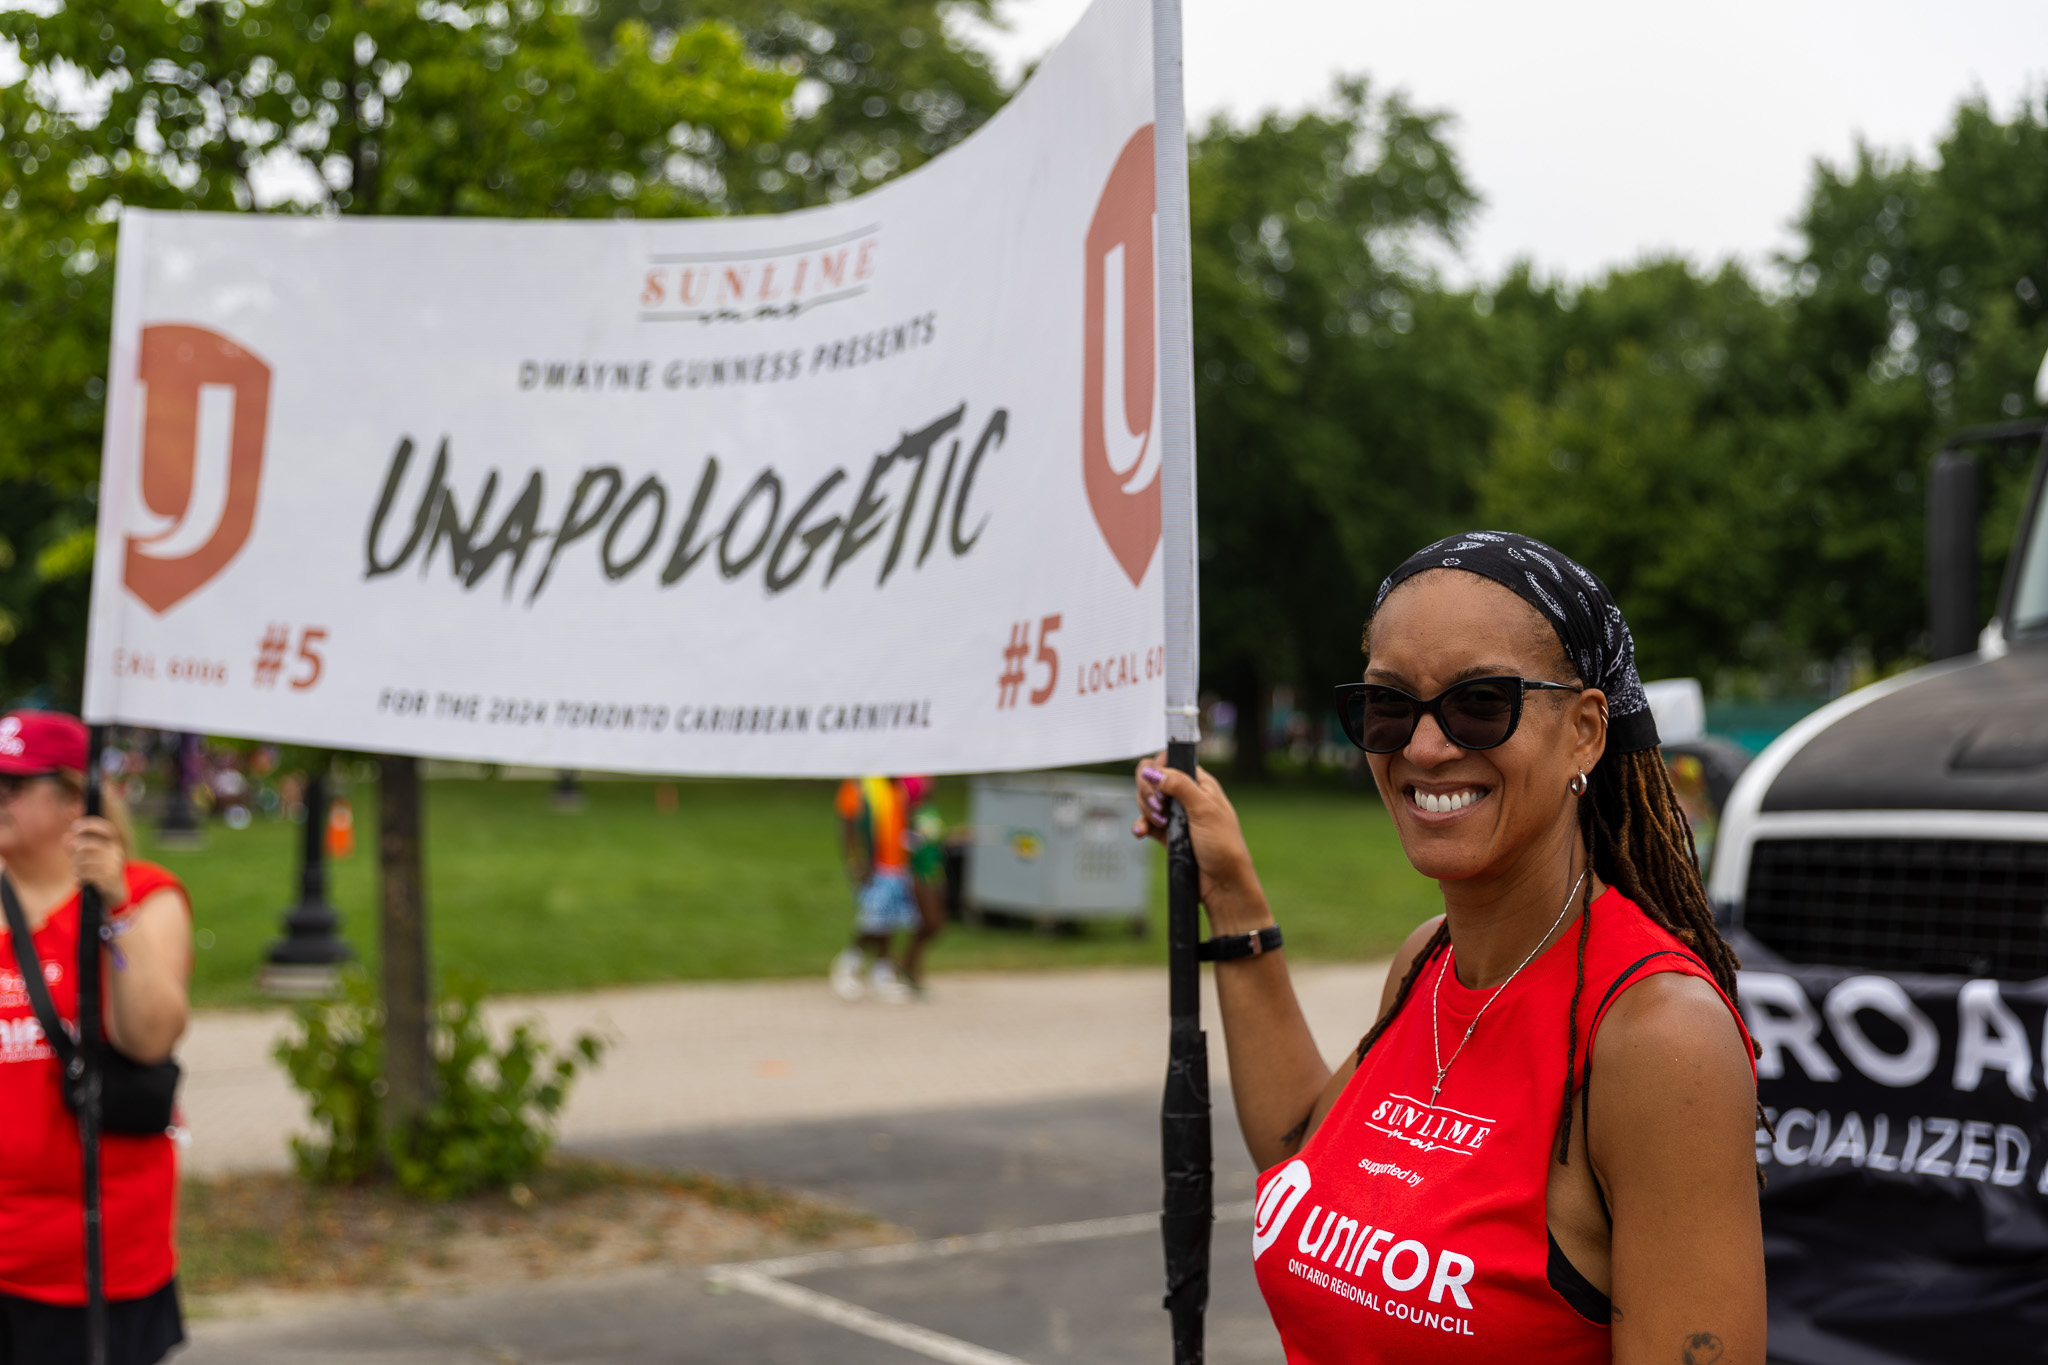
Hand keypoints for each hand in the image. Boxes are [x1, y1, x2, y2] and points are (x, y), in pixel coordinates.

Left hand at [68, 817, 128, 912]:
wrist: (115, 890)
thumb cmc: (99, 869)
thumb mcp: (88, 855)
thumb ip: (76, 846)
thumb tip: (66, 837)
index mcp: (113, 843)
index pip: (106, 829)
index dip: (91, 825)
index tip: (75, 825)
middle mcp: (116, 852)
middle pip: (92, 844)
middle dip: (77, 847)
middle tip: (72, 849)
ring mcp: (114, 865)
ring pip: (86, 860)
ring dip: (77, 864)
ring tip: (78, 868)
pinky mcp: (109, 877)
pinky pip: (87, 873)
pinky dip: (80, 874)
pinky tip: (81, 876)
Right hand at [1131, 753, 1270, 933]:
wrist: (1223, 884)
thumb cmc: (1224, 846)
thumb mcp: (1204, 810)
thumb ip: (1179, 786)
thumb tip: (1152, 770)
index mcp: (1201, 784)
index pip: (1171, 762)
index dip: (1160, 769)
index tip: (1160, 785)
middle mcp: (1187, 796)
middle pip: (1153, 779)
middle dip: (1149, 792)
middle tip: (1159, 807)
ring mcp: (1176, 815)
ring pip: (1147, 800)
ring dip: (1147, 810)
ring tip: (1161, 824)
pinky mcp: (1167, 834)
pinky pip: (1146, 823)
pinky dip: (1141, 825)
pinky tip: (1140, 832)